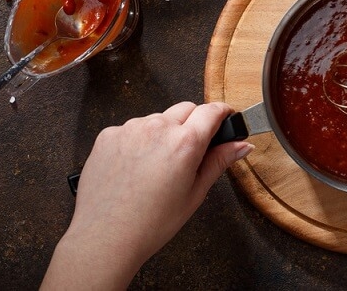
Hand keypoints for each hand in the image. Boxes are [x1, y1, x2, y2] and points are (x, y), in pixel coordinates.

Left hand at [42, 102, 253, 289]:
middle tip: (191, 151)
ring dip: (165, 131)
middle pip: (186, 108)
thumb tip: (241, 145)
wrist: (105, 238)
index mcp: (184, 143)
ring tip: (158, 165)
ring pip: (158, 118)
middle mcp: (157, 128)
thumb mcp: (195, 194)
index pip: (212, 110)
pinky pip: (132, 128)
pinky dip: (139, 140)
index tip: (224, 118)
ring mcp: (130, 129)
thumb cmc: (150, 223)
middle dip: (194, 122)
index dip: (222, 112)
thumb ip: (219, 162)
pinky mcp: (108, 135)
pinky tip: (136, 166)